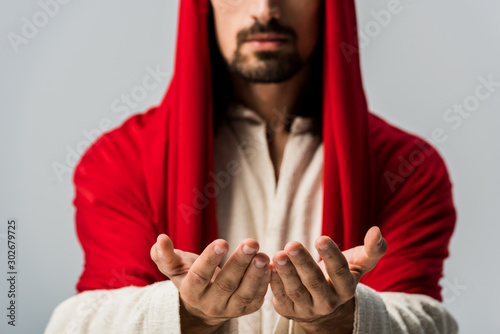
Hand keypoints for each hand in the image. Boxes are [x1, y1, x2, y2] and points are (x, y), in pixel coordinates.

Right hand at [151, 235, 270, 332]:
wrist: (203, 301)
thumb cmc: (189, 275)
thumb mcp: (174, 267)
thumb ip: (165, 255)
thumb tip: (160, 239)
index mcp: (190, 291)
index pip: (200, 276)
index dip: (211, 259)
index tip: (223, 241)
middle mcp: (209, 304)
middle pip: (226, 284)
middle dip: (239, 263)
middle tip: (251, 242)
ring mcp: (229, 309)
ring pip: (244, 294)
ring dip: (255, 275)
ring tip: (263, 255)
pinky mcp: (245, 310)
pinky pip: (256, 299)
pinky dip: (265, 284)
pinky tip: (270, 267)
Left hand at [270, 226, 386, 333]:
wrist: (322, 301)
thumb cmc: (340, 274)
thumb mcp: (358, 263)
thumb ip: (372, 249)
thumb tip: (377, 230)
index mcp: (346, 289)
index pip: (340, 273)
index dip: (331, 256)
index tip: (321, 238)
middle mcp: (328, 302)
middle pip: (314, 282)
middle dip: (303, 263)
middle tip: (292, 244)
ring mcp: (307, 309)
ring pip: (296, 290)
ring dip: (286, 272)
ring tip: (278, 254)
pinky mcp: (289, 310)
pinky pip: (280, 296)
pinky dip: (274, 281)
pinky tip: (269, 266)